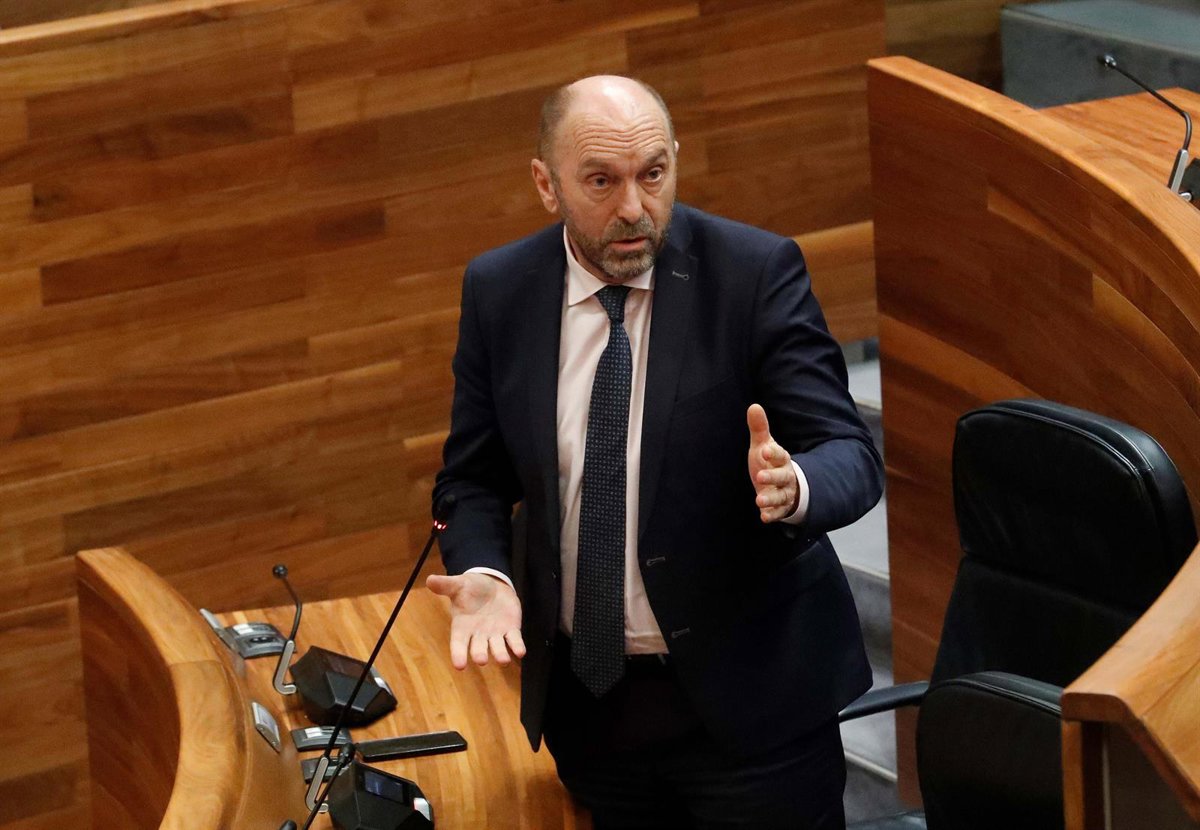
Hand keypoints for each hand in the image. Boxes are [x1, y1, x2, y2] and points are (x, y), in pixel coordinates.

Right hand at [426, 572, 525, 668]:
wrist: (492, 585)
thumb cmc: (471, 588)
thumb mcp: (458, 584)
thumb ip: (445, 585)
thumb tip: (429, 579)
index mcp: (463, 627)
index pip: (458, 643)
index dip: (458, 654)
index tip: (459, 666)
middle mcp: (478, 635)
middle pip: (479, 648)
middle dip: (480, 654)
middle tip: (481, 660)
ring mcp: (495, 634)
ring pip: (498, 648)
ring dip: (500, 654)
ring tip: (503, 660)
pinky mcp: (511, 629)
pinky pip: (514, 640)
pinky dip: (517, 646)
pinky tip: (521, 652)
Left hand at [747, 403, 799, 522]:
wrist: (784, 485)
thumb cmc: (770, 462)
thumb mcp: (764, 446)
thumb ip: (759, 429)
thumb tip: (754, 406)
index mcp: (782, 460)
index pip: (780, 455)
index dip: (773, 453)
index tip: (764, 450)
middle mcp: (786, 476)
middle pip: (783, 476)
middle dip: (772, 476)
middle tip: (759, 476)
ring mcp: (784, 493)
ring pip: (781, 496)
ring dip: (771, 498)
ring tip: (759, 500)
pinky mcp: (781, 508)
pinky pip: (778, 512)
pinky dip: (772, 514)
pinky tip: (764, 517)